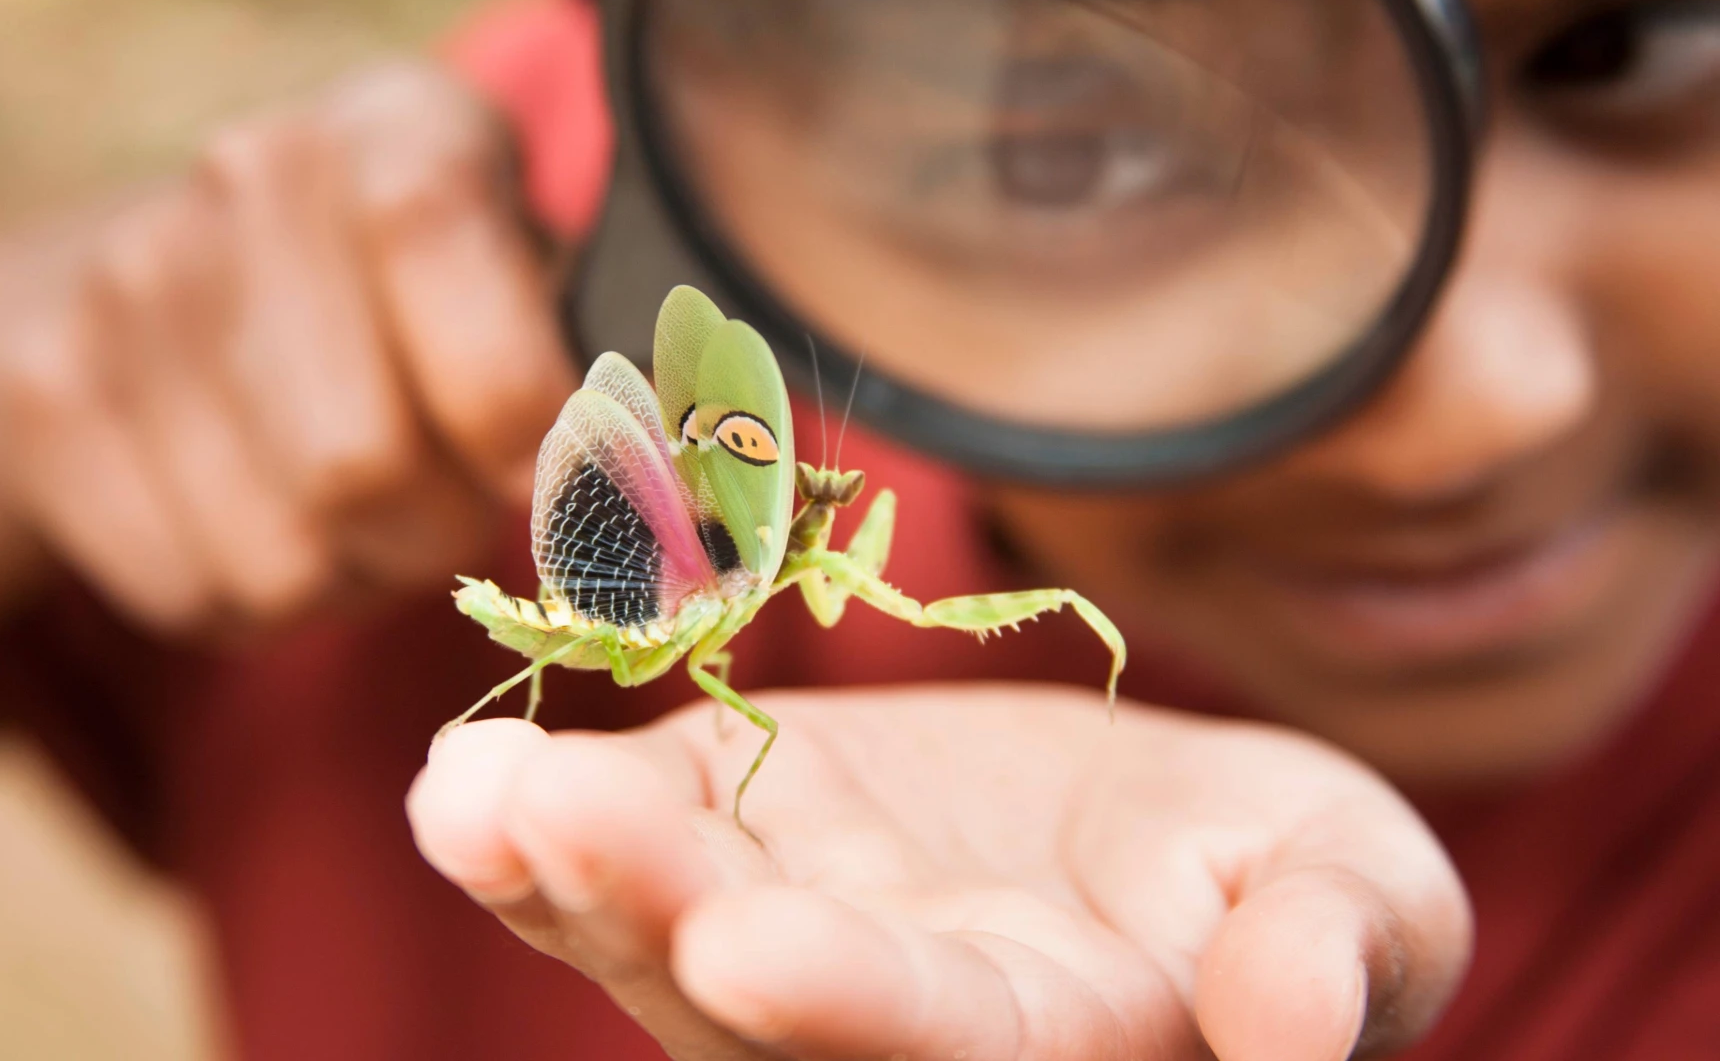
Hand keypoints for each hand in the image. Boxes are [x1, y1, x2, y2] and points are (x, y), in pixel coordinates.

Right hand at [0, 61, 574, 634]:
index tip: (542, 474)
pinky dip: (249, 602)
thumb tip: (643, 520)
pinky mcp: (41, 394)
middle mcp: (250, 182)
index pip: (448, 273)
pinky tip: (259, 515)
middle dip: (432, 536)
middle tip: (444, 507)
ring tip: (353, 510)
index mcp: (400, 134)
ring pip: (277, 562)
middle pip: (358, 468)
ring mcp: (124, 285)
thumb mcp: (533, 290)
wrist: (191, 278)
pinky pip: (188, 596)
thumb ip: (597, 385)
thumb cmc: (427, 308)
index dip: (511, 416)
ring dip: (346, 578)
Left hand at [407, 686, 1470, 1060]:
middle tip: (558, 829)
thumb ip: (1335, 952)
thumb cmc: (1277, 879)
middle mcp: (884, 1020)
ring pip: (652, 932)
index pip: (939, 1044)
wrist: (1151, 834)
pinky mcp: (728, 835)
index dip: (848, 1002)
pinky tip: (470, 790)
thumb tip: (1297, 1026)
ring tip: (479, 803)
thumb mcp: (1356, 892)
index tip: (748, 950)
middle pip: (751, 1003)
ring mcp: (783, 931)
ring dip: (562, 873)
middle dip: (656, 917)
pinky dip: (532, 833)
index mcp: (1048, 1045)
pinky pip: (614, 849)